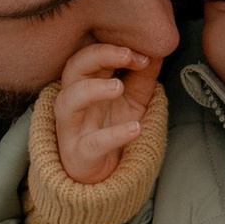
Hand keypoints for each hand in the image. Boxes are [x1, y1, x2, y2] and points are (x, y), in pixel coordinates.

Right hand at [50, 42, 159, 187]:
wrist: (104, 176)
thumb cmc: (113, 129)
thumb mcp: (134, 99)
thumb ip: (143, 76)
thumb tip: (156, 49)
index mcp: (86, 83)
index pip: (89, 55)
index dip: (112, 47)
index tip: (141, 52)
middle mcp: (74, 101)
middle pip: (73, 69)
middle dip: (97, 56)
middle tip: (127, 55)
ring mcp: (73, 128)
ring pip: (68, 102)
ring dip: (91, 90)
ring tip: (118, 87)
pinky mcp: (80, 154)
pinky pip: (92, 143)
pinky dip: (113, 135)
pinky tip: (135, 128)